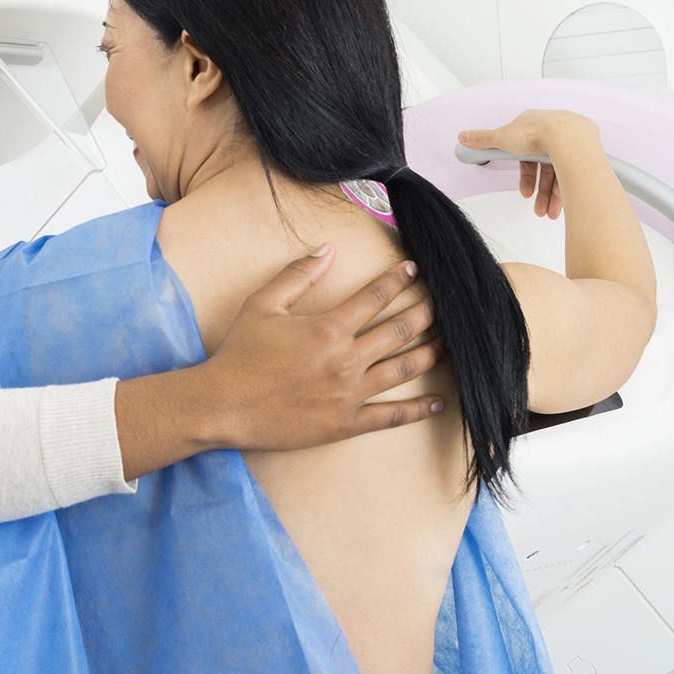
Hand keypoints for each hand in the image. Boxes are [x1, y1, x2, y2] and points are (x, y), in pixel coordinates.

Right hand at [200, 247, 442, 452]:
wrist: (223, 405)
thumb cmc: (239, 354)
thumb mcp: (262, 305)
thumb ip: (297, 275)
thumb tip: (327, 249)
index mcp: (327, 329)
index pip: (374, 297)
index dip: (396, 279)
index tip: (412, 269)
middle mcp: (346, 360)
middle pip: (399, 331)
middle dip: (425, 313)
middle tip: (444, 304)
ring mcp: (349, 394)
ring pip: (403, 370)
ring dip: (431, 354)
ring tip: (449, 343)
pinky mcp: (346, 423)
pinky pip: (390, 417)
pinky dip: (417, 410)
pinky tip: (437, 402)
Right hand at [459, 109, 598, 220]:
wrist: (568, 136)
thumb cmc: (539, 132)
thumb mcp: (501, 137)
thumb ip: (482, 139)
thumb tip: (464, 136)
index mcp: (534, 127)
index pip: (528, 156)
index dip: (525, 176)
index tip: (524, 191)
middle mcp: (554, 135)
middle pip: (544, 168)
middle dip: (540, 191)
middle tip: (537, 207)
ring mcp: (571, 143)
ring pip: (560, 173)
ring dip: (551, 196)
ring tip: (548, 212)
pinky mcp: (584, 152)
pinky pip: (573, 174)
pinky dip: (566, 189)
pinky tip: (561, 201)